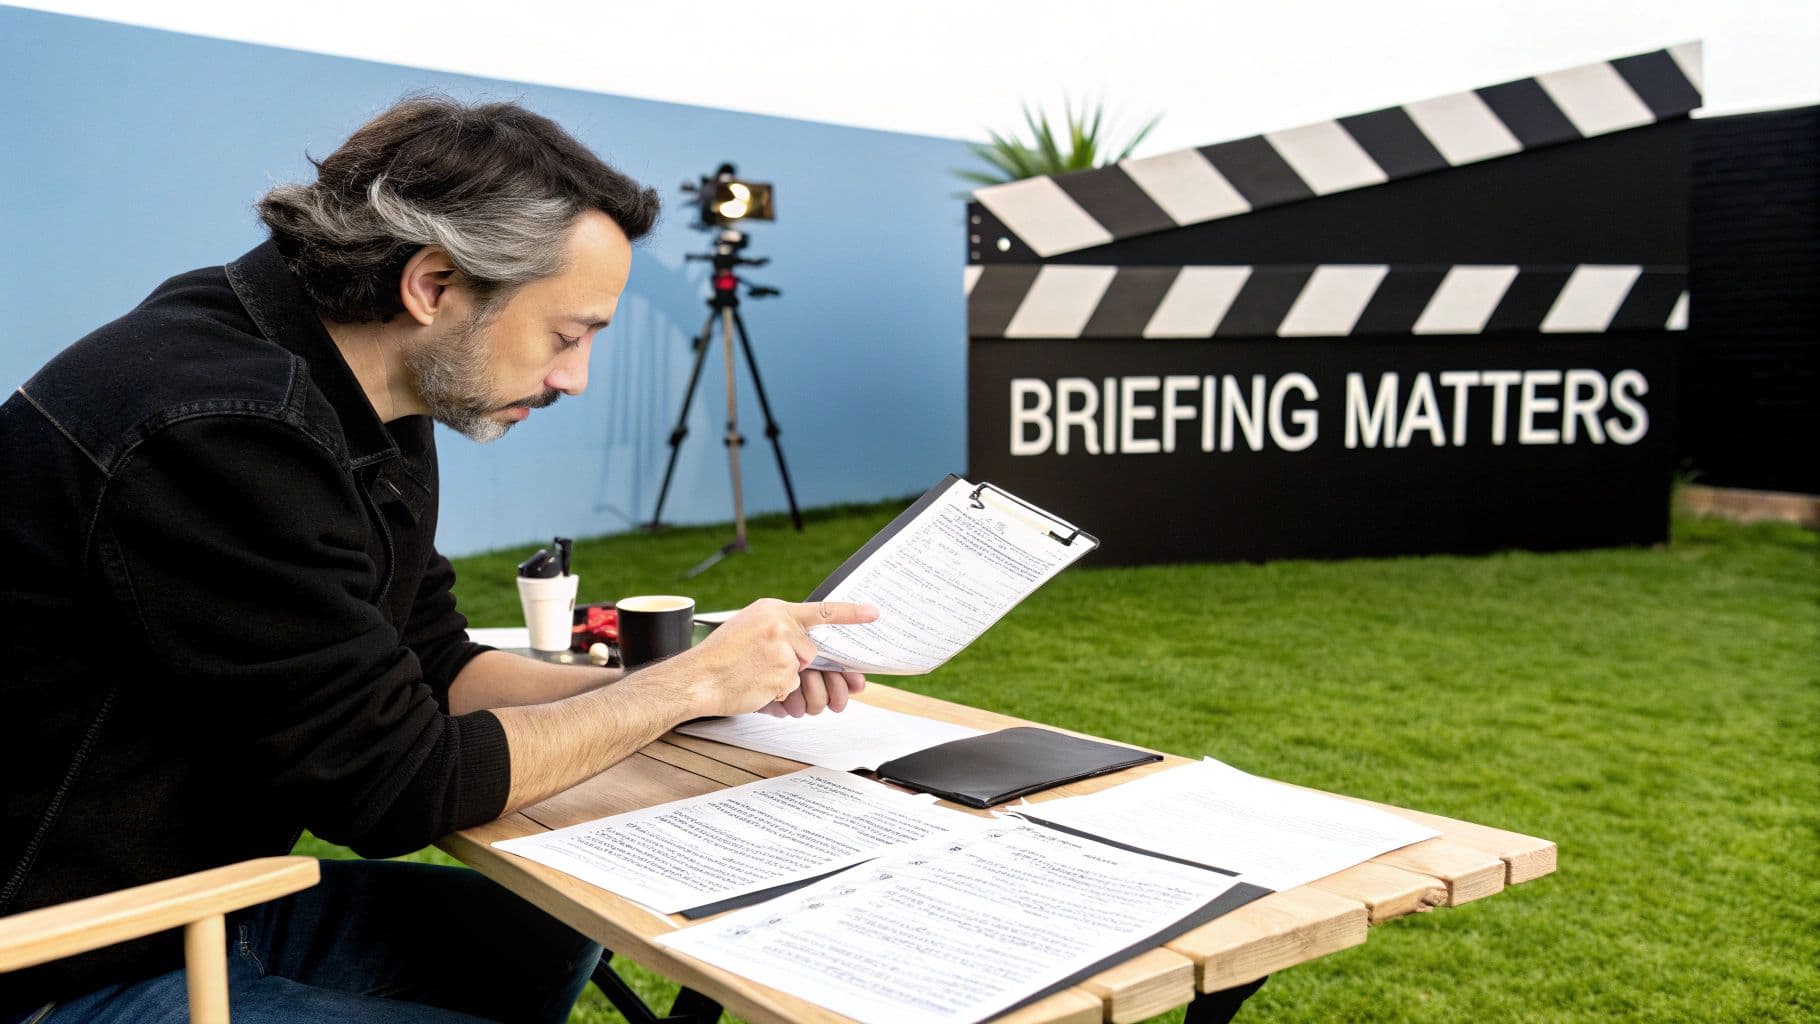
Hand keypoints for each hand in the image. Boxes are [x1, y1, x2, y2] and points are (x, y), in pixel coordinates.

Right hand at [673, 598, 877, 718]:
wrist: (696, 678)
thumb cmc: (720, 657)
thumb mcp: (749, 627)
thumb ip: (780, 630)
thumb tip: (810, 649)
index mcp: (773, 610)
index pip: (821, 610)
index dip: (851, 613)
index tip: (874, 613)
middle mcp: (781, 626)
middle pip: (810, 651)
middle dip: (796, 664)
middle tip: (767, 665)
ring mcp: (783, 650)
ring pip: (801, 672)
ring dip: (783, 680)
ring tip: (754, 674)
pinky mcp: (783, 674)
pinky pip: (791, 689)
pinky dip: (776, 693)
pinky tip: (754, 684)